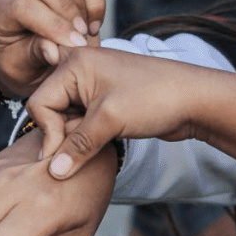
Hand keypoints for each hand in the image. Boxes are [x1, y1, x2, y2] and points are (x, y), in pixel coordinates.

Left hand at [0, 0, 104, 96]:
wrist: (27, 57)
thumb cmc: (21, 64)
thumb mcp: (23, 68)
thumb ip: (36, 55)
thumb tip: (54, 52)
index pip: (21, 5)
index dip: (51, 23)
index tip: (74, 44)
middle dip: (63, 2)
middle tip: (80, 33)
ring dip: (80, 1)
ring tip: (85, 32)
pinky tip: (92, 26)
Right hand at [27, 45, 208, 178]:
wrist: (195, 99)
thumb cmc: (155, 98)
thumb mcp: (110, 121)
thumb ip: (77, 146)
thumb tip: (53, 172)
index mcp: (74, 63)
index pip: (39, 102)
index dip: (48, 132)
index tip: (61, 158)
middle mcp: (79, 70)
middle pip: (49, 109)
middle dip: (60, 134)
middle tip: (77, 154)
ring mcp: (92, 85)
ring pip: (65, 118)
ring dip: (74, 138)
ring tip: (92, 148)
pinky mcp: (104, 100)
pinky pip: (81, 121)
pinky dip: (85, 136)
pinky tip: (98, 146)